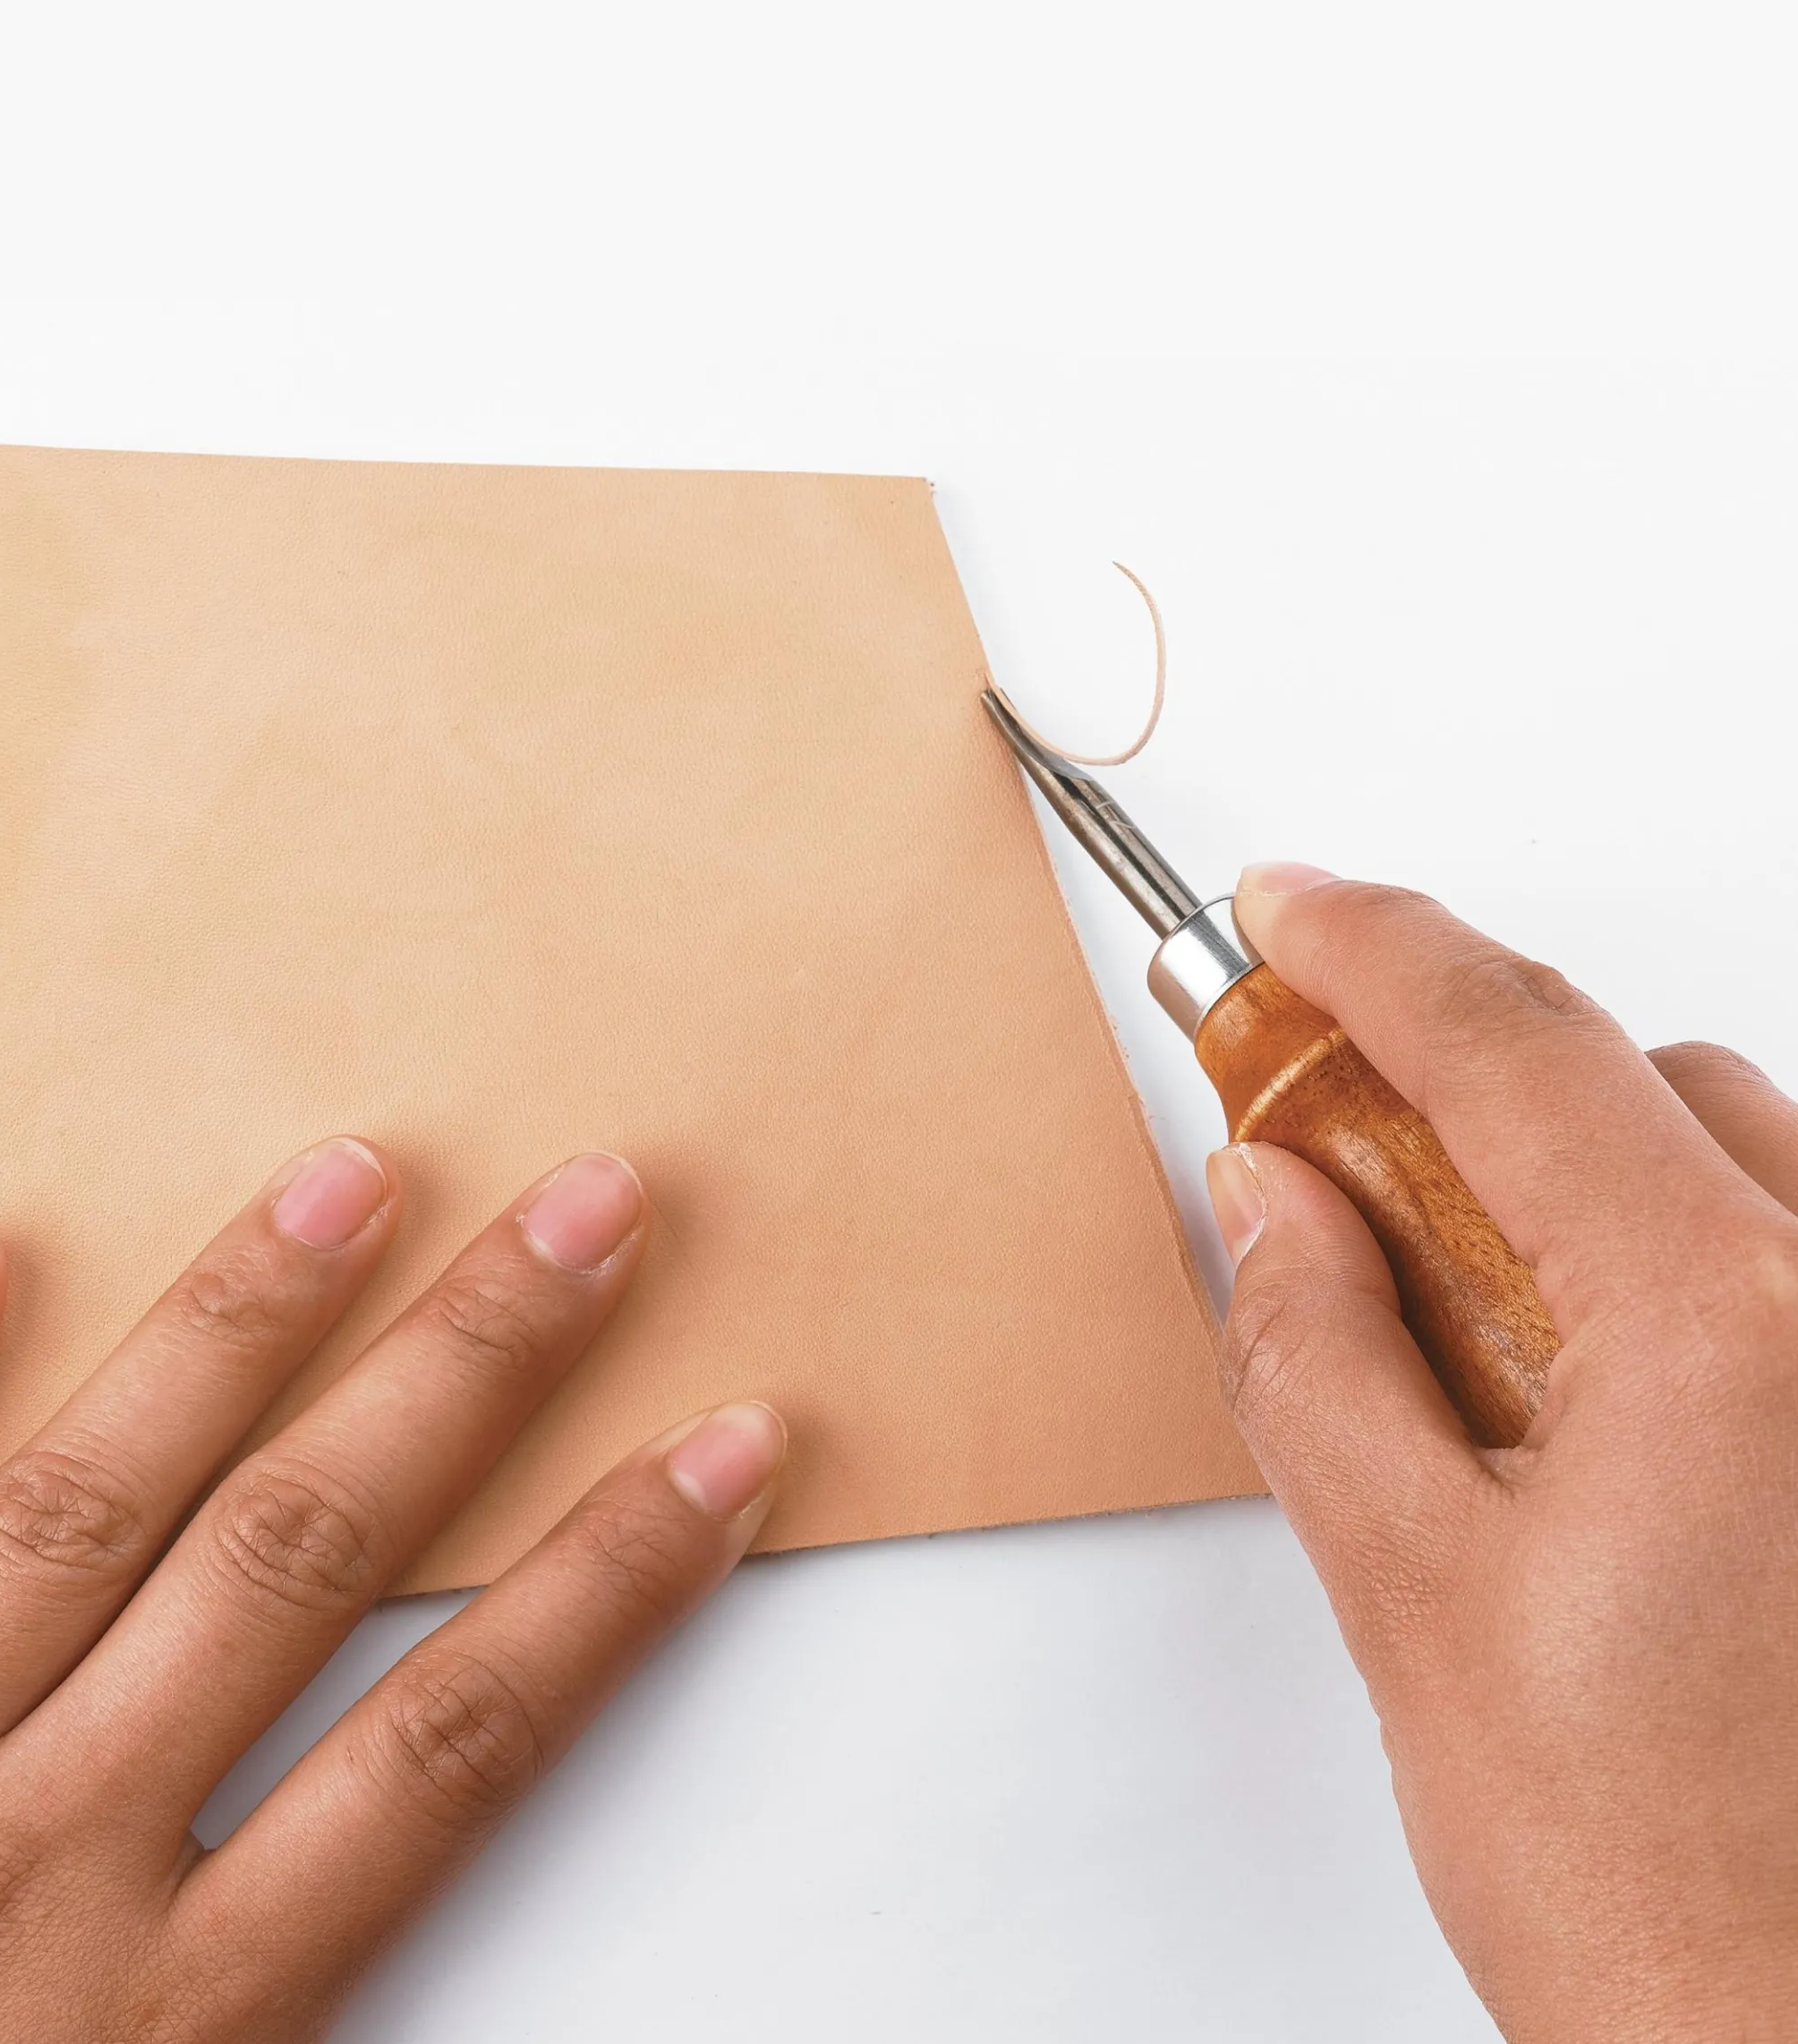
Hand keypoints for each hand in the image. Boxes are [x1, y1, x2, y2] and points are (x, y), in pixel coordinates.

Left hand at [0, 1144, 784, 2041]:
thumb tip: (412, 1873)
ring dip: (231, 1329)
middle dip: (463, 1370)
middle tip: (582, 1210)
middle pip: (301, 1559)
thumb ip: (280, 2038)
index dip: (610, 1586)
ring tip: (351, 1175)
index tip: (726, 1450)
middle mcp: (37, 1867)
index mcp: (170, 2019)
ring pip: (84, 1509)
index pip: (455, 1746)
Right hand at [1209, 866, 1797, 2041]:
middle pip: (1624, 1077)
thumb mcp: (1411, 1594)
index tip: (1288, 905)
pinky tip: (1571, 1359)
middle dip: (1446, 1073)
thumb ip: (1320, 1352)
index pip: (1515, 1046)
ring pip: (1720, 1149)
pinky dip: (1656, 1245)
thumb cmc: (1657, 1897)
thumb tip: (1265, 1194)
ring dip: (1561, 1166)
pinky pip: (1781, 1250)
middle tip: (1309, 1118)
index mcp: (1730, 1331)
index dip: (1374, 945)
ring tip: (1441, 1288)